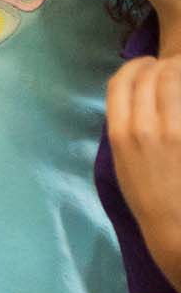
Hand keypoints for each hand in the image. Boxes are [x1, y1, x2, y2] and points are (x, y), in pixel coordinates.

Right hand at [109, 54, 180, 262]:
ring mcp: (172, 131)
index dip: (133, 66)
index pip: (120, 82)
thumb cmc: (148, 198)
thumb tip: (138, 99)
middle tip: (170, 66)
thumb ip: (125, 128)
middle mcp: (143, 128)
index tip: (144, 64)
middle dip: (160, 66)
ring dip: (177, 72)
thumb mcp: (123, 162)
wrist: (175, 228)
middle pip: (148, 77)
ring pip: (173, 81)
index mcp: (118, 134)